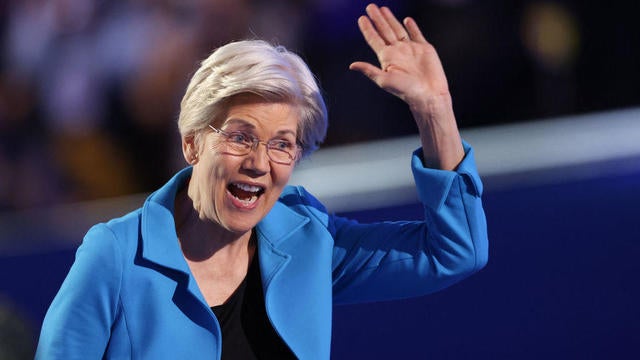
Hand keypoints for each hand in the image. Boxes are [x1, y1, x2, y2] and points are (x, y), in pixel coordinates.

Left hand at [350, 3, 464, 169]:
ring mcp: (410, 49)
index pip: (374, 39)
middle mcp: (397, 51)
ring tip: (383, 9)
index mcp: (387, 58)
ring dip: (390, 19)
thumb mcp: (384, 80)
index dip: (368, 29)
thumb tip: (352, 65)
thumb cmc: (406, 90)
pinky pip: (417, 34)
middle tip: (370, 6)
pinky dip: (412, 27)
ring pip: (398, 29)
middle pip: (385, 30)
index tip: (361, 18)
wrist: (428, 94)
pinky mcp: (424, 49)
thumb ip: (369, 70)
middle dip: (377, 19)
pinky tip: (407, 20)